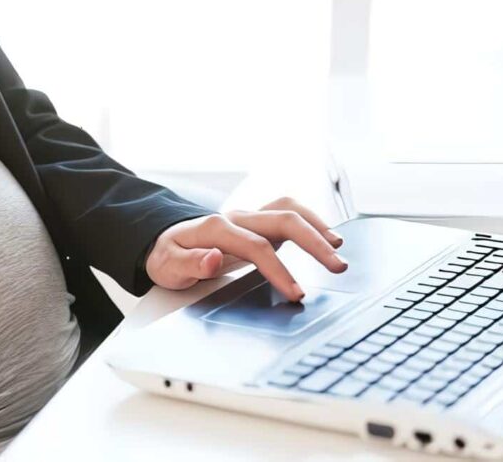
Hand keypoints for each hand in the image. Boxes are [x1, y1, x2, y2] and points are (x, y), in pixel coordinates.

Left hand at [145, 197, 346, 300]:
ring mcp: (249, 218)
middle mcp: (237, 218)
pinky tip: (326, 237)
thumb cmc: (167, 255)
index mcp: (216, 228)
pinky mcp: (258, 223)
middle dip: (313, 242)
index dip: (279, 269)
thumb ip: (190, 263)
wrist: (164, 241)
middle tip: (337, 266)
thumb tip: (212, 258)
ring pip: (289, 210)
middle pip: (283, 219)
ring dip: (316, 225)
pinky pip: (288, 214)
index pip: (257, 247)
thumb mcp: (168, 266)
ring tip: (338, 247)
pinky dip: (310, 221)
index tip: (297, 293)